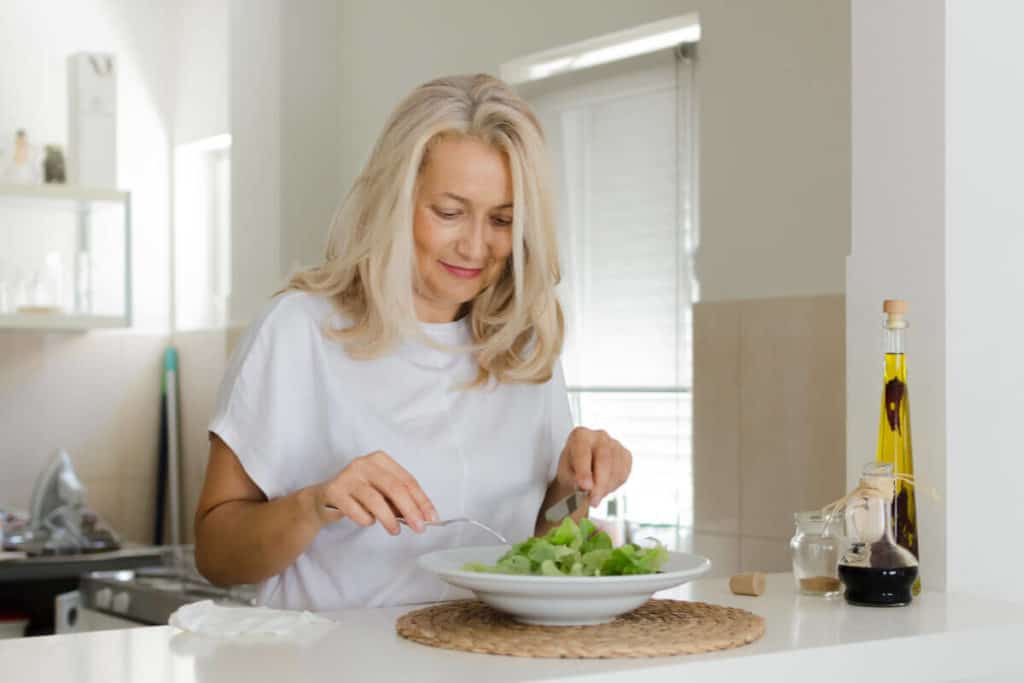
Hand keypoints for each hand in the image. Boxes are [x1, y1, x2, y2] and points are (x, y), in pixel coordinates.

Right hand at [312, 451, 438, 534]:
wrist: (322, 500)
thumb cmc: (358, 495)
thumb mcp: (381, 492)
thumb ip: (399, 501)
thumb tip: (423, 517)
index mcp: (381, 460)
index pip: (407, 480)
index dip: (421, 500)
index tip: (431, 518)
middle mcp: (364, 463)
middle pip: (394, 488)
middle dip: (410, 510)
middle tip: (419, 528)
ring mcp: (348, 476)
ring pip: (375, 500)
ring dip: (389, 519)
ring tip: (395, 531)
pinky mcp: (334, 491)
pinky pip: (357, 511)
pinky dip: (366, 520)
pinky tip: (368, 522)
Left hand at [555, 427, 632, 508]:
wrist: (580, 470)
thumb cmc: (571, 470)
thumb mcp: (566, 474)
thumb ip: (575, 479)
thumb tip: (588, 487)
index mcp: (580, 436)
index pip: (583, 451)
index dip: (584, 470)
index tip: (585, 487)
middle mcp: (599, 436)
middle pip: (604, 459)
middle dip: (599, 484)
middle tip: (593, 501)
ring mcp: (615, 444)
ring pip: (616, 469)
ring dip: (606, 487)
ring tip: (595, 495)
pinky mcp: (626, 455)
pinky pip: (624, 473)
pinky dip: (614, 485)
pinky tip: (604, 487)